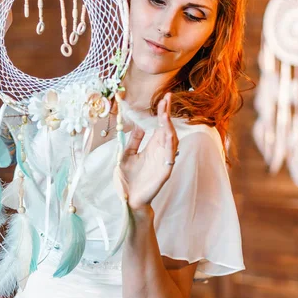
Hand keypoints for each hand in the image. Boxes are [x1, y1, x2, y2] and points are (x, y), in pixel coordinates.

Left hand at [120, 92, 178, 209]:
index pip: (160, 126)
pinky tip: (168, 135)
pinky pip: (169, 157)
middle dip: (167, 114)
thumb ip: (133, 141)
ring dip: (169, 127)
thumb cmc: (128, 179)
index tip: (163, 98)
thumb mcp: (126, 155)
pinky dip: (170, 146)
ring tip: (165, 114)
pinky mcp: (164, 173)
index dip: (162, 112)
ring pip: (171, 141)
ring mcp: (163, 162)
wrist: (128, 199)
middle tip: (167, 99)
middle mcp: (159, 152)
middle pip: (167, 129)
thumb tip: (138, 125)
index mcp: (151, 147)